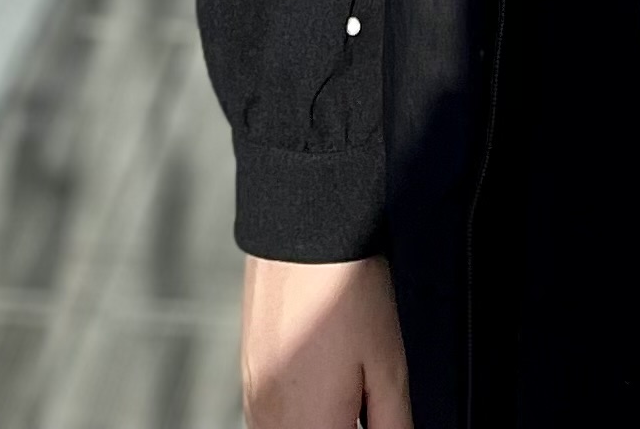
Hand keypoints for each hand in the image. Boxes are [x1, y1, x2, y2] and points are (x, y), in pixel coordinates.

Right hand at [241, 254, 413, 428]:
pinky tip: (322, 378)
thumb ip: (392, 424)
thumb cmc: (344, 289)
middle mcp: (271, 421)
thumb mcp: (389, 367)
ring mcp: (253, 399)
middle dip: (342, 426)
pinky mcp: (247, 376)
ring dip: (321, 420)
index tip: (375, 417)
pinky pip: (272, 416)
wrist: (302, 230)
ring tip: (346, 386)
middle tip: (364, 401)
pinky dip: (299, 410)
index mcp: (309, 427)